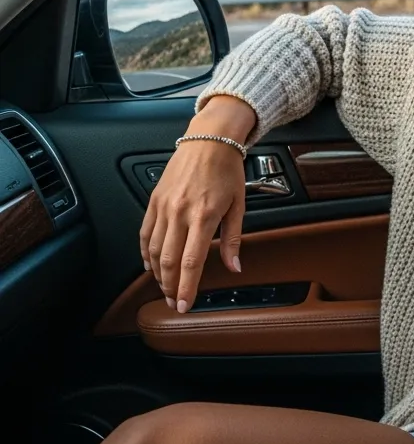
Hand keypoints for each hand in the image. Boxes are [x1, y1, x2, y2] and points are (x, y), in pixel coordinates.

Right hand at [140, 95, 255, 312]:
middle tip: (173, 302)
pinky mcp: (154, 200)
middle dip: (169, 286)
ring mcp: (164, 206)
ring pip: (153, 249)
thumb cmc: (227, 169)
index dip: (187, 287)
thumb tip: (235, 266)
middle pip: (168, 260)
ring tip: (164, 287)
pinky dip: (145, 252)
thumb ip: (233, 239)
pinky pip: (145, 232)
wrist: (209, 139)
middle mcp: (180, 212)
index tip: (184, 304)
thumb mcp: (239, 204)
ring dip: (157, 273)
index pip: (191, 261)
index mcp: (204, 215)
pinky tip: (150, 264)